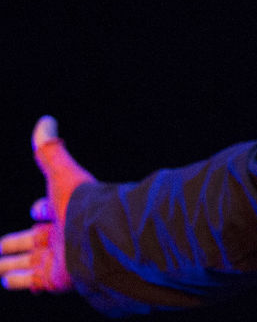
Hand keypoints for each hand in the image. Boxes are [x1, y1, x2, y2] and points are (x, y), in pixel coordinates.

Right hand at [0, 116, 96, 291]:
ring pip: (27, 261)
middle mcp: (61, 235)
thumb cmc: (82, 203)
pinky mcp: (52, 278)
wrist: (100, 235)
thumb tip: (45, 121)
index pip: (51, 211)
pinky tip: (5, 278)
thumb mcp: (61, 173)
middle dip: (18, 240)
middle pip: (35, 239)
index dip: (42, 209)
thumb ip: (50, 151)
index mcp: (65, 211)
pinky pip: (29, 281)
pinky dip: (16, 279)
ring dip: (10, 262)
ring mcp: (56, 258)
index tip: (36, 208)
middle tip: (2, 243)